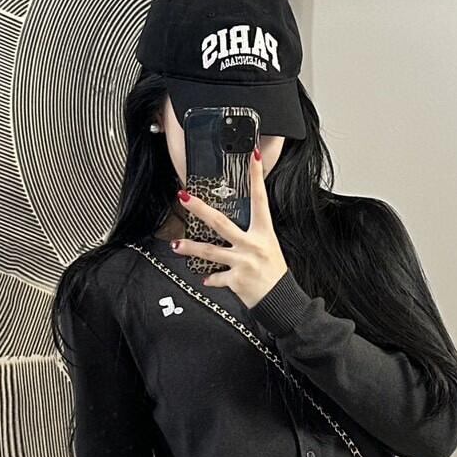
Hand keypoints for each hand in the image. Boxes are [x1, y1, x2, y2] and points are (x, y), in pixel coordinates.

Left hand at [171, 151, 287, 308]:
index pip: (260, 198)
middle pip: (221, 222)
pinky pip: (217, 277)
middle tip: (184, 198)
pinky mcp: (236, 279)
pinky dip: (211, 279)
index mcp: (263, 232)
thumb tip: (229, 224)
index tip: (253, 156)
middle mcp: (252, 244)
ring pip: (211, 252)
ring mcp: (243, 262)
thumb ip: (250, 234)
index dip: (256, 176)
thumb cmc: (273, 272)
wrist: (280, 300)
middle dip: (200, 209)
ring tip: (176, 246)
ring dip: (191, 248)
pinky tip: (205, 278)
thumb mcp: (268, 246)